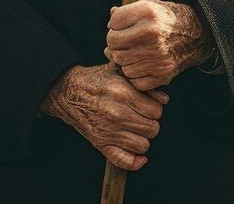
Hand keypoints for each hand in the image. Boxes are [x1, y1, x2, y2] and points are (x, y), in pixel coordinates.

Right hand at [40, 63, 168, 170]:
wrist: (69, 92)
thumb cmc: (97, 81)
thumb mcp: (121, 73)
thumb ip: (144, 85)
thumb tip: (165, 100)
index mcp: (124, 93)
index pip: (157, 111)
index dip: (156, 108)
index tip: (149, 106)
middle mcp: (118, 114)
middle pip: (153, 129)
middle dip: (150, 123)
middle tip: (142, 117)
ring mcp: (109, 132)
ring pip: (143, 145)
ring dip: (142, 138)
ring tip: (136, 130)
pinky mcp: (101, 144)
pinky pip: (126, 161)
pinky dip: (135, 161)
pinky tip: (138, 154)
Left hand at [104, 0, 213, 90]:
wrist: (197, 33)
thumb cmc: (167, 19)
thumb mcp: (149, 7)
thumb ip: (127, 12)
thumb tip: (110, 20)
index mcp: (148, 13)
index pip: (113, 24)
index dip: (114, 26)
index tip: (120, 28)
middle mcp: (152, 34)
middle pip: (114, 46)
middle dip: (115, 46)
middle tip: (123, 44)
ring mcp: (158, 56)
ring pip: (123, 65)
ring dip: (124, 61)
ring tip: (134, 53)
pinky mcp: (163, 73)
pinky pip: (135, 80)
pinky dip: (135, 75)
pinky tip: (141, 65)